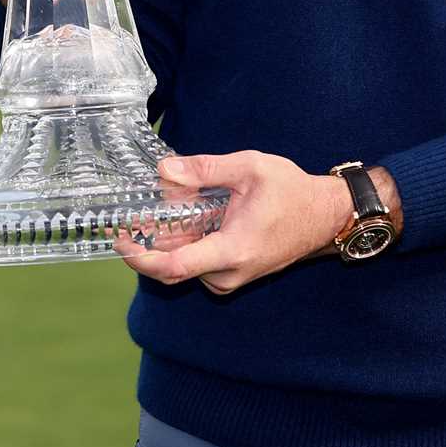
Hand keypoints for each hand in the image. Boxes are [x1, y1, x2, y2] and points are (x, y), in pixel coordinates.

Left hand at [112, 150, 357, 292]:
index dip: (140, 258)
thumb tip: (164, 171)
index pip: (173, 267)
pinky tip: (191, 216)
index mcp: (232, 249)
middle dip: (150, 242)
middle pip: (173, 266)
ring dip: (172, 239)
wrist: (325, 215)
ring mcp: (232, 278)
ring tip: (170, 206)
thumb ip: (204, 170)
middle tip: (134, 216)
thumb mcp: (249, 168)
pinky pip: (200, 264)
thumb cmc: (292, 191)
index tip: (120, 241)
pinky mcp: (235, 274)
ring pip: (186, 264)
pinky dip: (189, 242)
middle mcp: (229, 273)